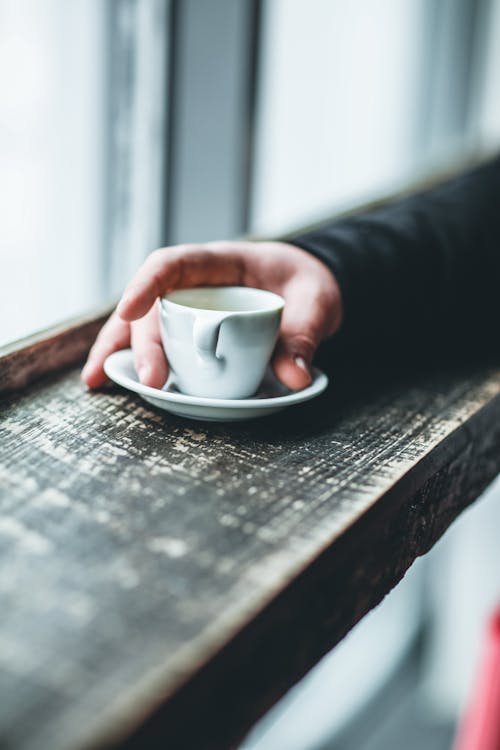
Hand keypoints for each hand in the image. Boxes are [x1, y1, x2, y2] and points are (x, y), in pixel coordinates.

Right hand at [81, 240, 342, 390]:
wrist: (309, 289)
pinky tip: (114, 381)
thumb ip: (305, 334)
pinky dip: (135, 361)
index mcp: (220, 262)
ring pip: (142, 324)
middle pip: (154, 305)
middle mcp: (195, 284)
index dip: (147, 285)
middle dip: (143, 341)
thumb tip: (293, 377)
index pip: (172, 263)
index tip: (129, 310)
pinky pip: (157, 343)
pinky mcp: (190, 332)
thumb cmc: (309, 284)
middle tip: (152, 380)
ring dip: (118, 350)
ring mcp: (188, 308)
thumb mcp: (317, 302)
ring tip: (96, 380)